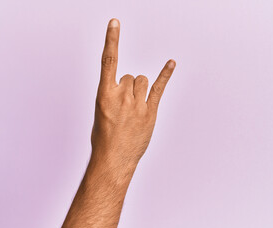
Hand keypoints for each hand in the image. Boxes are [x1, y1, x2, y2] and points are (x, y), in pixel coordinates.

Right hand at [91, 18, 175, 170]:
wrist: (113, 159)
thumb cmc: (104, 138)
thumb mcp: (100, 113)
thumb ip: (112, 96)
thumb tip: (124, 88)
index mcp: (104, 94)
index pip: (108, 61)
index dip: (112, 40)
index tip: (115, 23)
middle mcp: (121, 96)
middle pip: (130, 76)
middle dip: (128, 88)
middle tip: (124, 109)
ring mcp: (137, 104)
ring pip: (142, 81)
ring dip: (139, 91)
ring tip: (134, 110)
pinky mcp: (150, 112)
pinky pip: (159, 88)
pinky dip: (165, 74)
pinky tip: (171, 63)